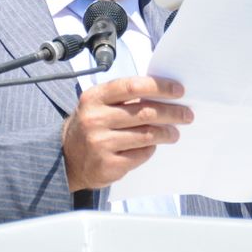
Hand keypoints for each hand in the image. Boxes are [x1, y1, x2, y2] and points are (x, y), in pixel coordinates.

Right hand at [61, 76, 191, 191]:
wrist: (65, 156)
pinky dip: (151, 149)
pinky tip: (154, 146)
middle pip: (144, 112)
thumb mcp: (98, 104)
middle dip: (171, 112)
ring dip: (167, 133)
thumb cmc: (89, 126)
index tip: (178, 90)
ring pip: (146, 135)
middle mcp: (96, 119)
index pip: (132, 86)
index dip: (159, 87)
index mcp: (94, 97)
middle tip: (186, 114)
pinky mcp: (108, 165)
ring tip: (174, 132)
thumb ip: (124, 98)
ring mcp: (101, 143)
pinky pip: (140, 154)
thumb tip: (162, 94)